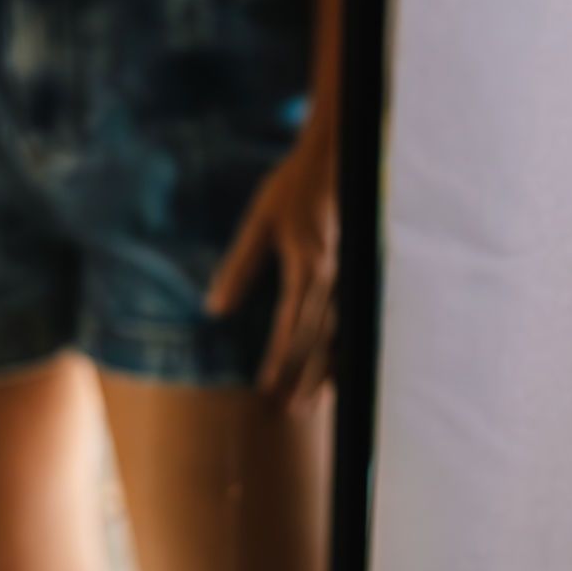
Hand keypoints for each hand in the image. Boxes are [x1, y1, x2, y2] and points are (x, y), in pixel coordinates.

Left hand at [206, 119, 338, 405]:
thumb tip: (215, 309)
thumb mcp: (258, 221)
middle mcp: (334, 278)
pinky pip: (351, 322)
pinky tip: (336, 371)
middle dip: (302, 376)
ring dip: (325, 371)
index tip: (265, 388)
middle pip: (318, 338)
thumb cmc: (291, 187)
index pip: (291, 324)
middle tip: (287, 410)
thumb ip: (239, 266)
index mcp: (307, 265)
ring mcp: (349, 278)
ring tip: (310, 403)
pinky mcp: (356, 274)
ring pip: (340, 335)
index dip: (279, 359)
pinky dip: (344, 350)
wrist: (336, 160)